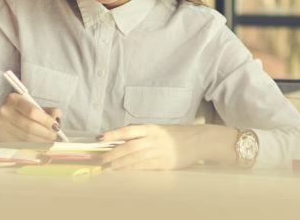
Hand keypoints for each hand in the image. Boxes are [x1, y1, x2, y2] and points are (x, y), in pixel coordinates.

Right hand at [0, 93, 61, 141]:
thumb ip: (44, 110)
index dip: (46, 120)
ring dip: (41, 140)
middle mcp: (6, 111)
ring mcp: (2, 124)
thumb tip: (57, 116)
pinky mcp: (2, 136)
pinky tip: (39, 142)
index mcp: (14, 99)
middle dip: (45, 133)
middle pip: (30, 125)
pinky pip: (21, 141)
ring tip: (49, 140)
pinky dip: (33, 143)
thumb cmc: (14, 112)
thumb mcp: (27, 105)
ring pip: (26, 136)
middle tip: (54, 136)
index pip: (33, 111)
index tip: (56, 126)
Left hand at [98, 124, 230, 169]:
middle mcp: (153, 139)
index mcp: (151, 128)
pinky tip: (124, 171)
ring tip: (109, 167)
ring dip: (120, 163)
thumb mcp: (159, 129)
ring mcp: (159, 151)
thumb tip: (122, 135)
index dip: (112, 134)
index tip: (100, 138)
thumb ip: (142, 132)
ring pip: (135, 158)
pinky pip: (145, 166)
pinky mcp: (164, 163)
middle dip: (113, 153)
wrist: (199, 140)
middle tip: (102, 159)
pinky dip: (133, 169)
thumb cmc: (177, 135)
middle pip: (129, 146)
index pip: (128, 131)